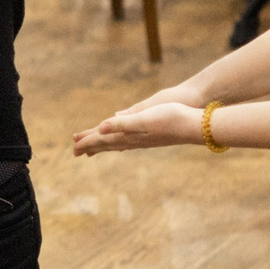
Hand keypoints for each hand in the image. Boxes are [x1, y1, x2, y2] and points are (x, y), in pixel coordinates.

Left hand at [70, 100, 203, 157]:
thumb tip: (102, 128)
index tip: (73, 146)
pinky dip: (119, 144)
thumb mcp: (144, 117)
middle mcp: (135, 140)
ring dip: (104, 146)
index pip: (103, 139)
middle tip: (75, 151)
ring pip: (118, 145)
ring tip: (93, 149)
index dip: (87, 142)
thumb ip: (122, 123)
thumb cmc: (172, 117)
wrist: (196, 125)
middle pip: (108, 145)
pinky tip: (122, 144)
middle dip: (91, 146)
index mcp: (130, 135)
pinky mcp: (152, 138)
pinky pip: (129, 143)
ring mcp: (144, 140)